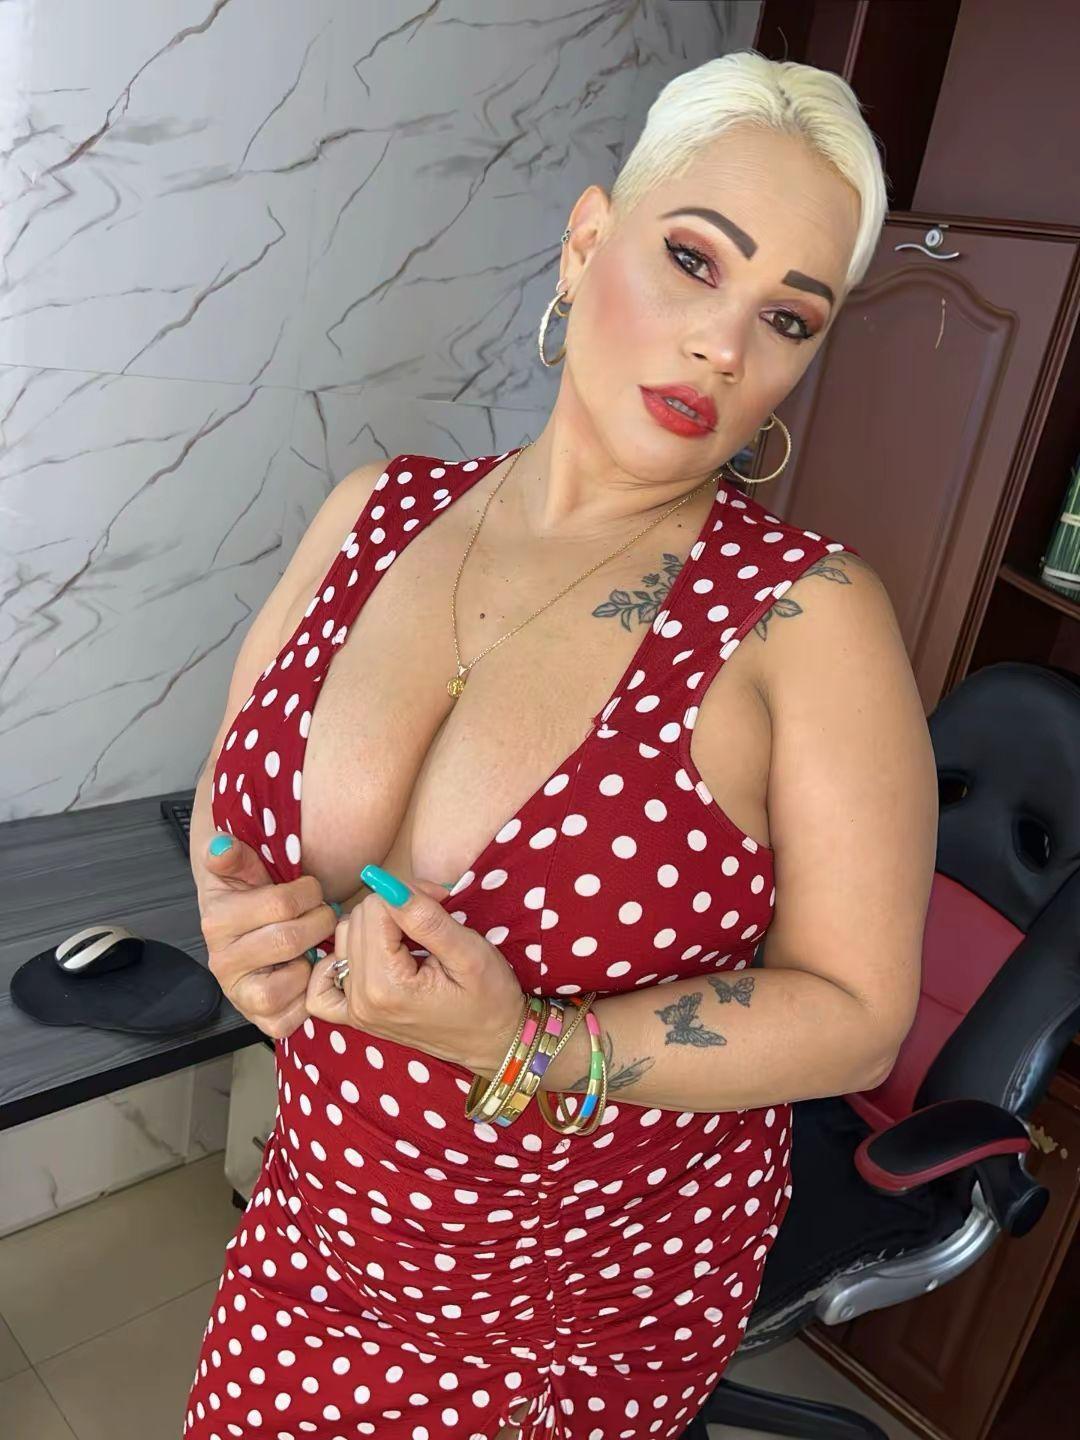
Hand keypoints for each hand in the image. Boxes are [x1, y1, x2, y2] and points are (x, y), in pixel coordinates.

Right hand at [198, 833, 337, 1040]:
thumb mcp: (241, 868)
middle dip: (319, 922)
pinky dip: (308, 995)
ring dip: (313, 959)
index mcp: (217, 920)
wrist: (248, 932)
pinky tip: (309, 972)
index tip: (310, 889)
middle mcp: (222, 961)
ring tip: (314, 944)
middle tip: (322, 915)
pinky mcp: (260, 1019)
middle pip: (291, 939)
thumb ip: (233, 855)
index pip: (281, 903)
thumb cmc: (252, 897)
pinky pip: (292, 1016)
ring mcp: (239, 994)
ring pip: (291, 980)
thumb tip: (222, 846)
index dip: (309, 892)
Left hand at [304, 872, 525, 1074]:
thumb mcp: (470, 954)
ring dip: (376, 926)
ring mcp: (354, 1010)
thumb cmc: (490, 1000)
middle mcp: (361, 999)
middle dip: (395, 906)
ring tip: (413, 937)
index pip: (376, 907)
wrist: (494, 1043)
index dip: (411, 893)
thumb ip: (427, 919)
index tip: (442, 901)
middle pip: (359, 919)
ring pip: (344, 937)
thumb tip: (389, 886)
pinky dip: (339, 962)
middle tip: (434, 915)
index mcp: (387, 985)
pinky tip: (367, 957)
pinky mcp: (355, 1015)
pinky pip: (322, 984)